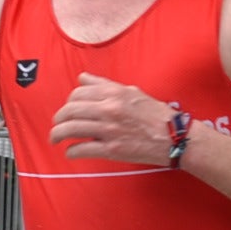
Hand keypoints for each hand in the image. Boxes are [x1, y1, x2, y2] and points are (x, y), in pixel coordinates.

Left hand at [48, 73, 172, 165]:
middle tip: (57, 125)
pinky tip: (71, 152)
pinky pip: (81, 149)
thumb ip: (104, 84)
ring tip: (56, 139)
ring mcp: (109, 129)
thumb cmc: (155, 114)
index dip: (68, 102)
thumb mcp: (131, 92)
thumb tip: (82, 77)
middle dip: (59, 119)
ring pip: (71, 129)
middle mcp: (109, 109)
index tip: (68, 110)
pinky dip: (71, 152)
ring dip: (57, 135)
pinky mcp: (112, 149)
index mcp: (114, 93)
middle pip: (70, 110)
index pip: (77, 93)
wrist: (175, 137)